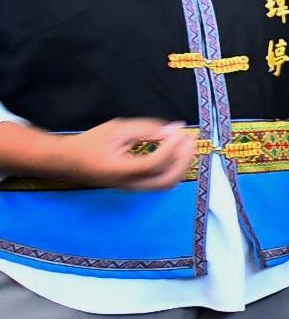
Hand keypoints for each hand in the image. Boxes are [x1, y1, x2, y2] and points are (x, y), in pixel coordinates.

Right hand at [61, 117, 197, 190]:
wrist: (68, 161)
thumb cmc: (90, 142)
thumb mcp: (116, 129)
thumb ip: (145, 130)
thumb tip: (172, 130)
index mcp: (120, 170)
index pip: (155, 163)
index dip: (171, 147)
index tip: (179, 130)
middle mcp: (129, 184)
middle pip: (167, 180)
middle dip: (184, 159)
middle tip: (190, 138)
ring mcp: (133, 188)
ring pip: (167, 184)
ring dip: (182, 164)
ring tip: (187, 144)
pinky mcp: (136, 186)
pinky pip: (161, 181)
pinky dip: (174, 168)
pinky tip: (177, 151)